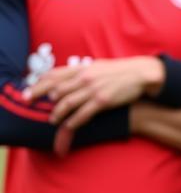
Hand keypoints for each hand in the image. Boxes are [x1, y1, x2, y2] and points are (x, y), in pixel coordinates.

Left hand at [27, 56, 163, 129]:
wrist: (140, 74)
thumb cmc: (119, 71)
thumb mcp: (98, 66)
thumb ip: (82, 72)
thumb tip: (68, 78)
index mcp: (82, 68)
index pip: (53, 75)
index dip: (38, 84)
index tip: (28, 92)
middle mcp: (85, 78)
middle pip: (56, 90)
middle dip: (43, 100)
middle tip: (34, 108)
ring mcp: (93, 89)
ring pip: (67, 103)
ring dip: (57, 113)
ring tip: (53, 119)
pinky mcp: (103, 101)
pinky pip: (83, 113)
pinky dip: (73, 121)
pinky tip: (68, 126)